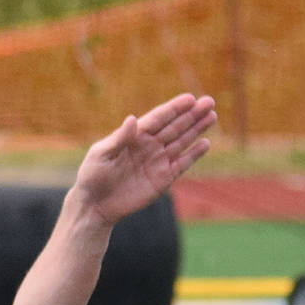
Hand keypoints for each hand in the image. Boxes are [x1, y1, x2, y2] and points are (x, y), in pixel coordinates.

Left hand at [70, 94, 216, 226]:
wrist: (95, 205)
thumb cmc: (93, 176)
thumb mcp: (101, 155)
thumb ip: (119, 138)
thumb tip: (133, 118)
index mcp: (134, 136)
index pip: (159, 118)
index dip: (175, 108)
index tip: (190, 99)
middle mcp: (149, 145)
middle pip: (175, 126)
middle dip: (192, 115)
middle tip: (209, 102)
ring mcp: (157, 161)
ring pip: (181, 141)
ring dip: (197, 129)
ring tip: (212, 116)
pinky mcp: (163, 178)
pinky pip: (182, 164)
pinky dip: (193, 154)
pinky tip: (205, 144)